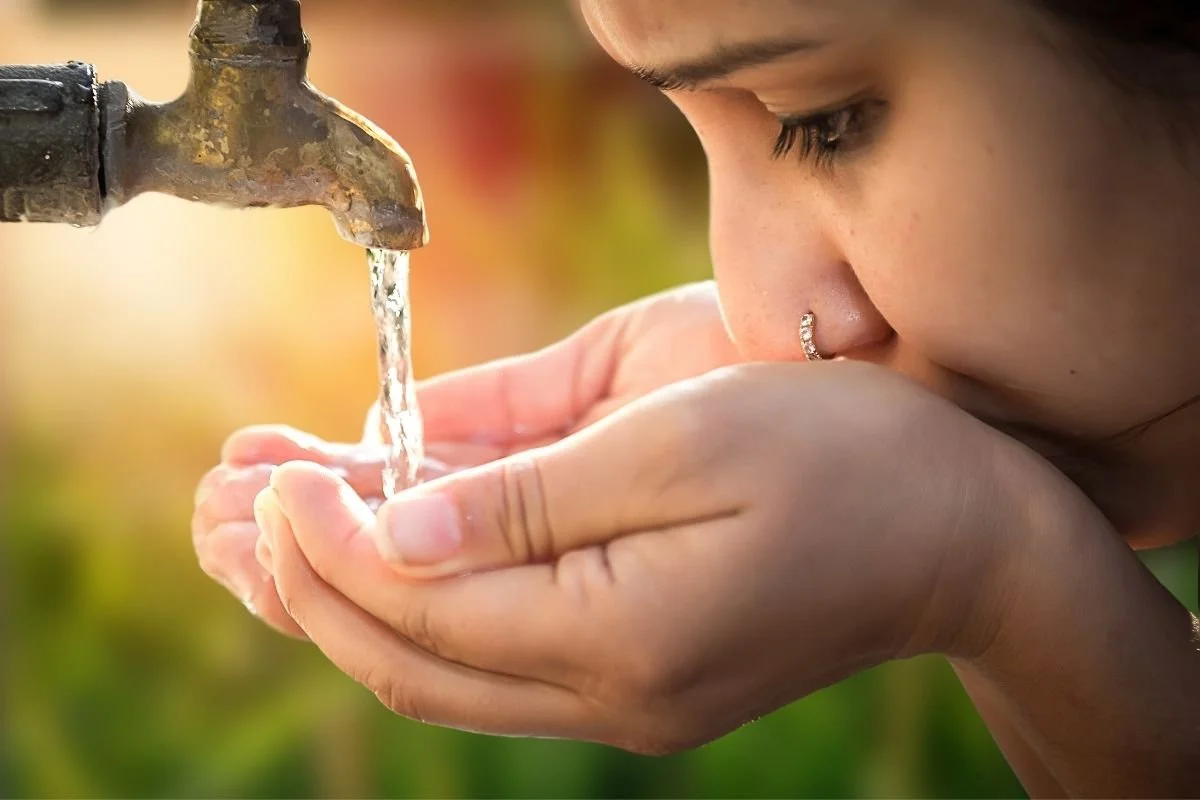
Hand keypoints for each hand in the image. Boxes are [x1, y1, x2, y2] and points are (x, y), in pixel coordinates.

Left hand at [253, 361, 1042, 752]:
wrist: (968, 534)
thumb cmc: (848, 459)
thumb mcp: (687, 442)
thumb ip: (531, 496)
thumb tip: (390, 527)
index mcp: (619, 639)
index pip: (419, 607)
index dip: (326, 544)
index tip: (265, 475)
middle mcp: (608, 694)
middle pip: (410, 658)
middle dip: (305, 586)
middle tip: (223, 512)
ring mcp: (623, 695)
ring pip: (442, 666)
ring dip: (346, 601)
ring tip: (259, 535)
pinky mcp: (638, 672)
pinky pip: (495, 651)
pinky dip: (420, 603)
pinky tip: (379, 551)